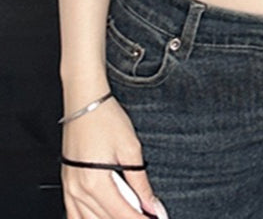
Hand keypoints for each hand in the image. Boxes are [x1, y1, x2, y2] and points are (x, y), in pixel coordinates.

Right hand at [61, 93, 166, 217]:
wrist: (85, 100)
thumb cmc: (105, 118)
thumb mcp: (130, 148)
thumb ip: (140, 182)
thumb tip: (151, 205)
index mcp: (94, 182)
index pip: (122, 214)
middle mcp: (78, 189)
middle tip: (148, 215)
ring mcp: (69, 188)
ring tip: (131, 214)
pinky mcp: (67, 183)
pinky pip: (74, 214)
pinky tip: (103, 217)